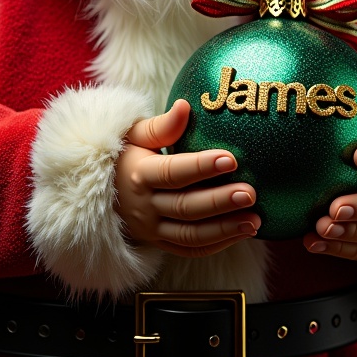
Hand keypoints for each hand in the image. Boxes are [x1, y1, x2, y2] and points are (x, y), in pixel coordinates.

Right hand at [115, 99, 260, 257]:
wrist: (101, 190)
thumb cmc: (126, 155)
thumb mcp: (136, 135)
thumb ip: (162, 125)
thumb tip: (185, 106)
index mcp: (139, 174)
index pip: (172, 173)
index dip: (200, 167)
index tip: (230, 159)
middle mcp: (144, 206)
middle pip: (185, 207)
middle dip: (219, 201)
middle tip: (250, 193)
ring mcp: (152, 229)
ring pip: (190, 235)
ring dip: (224, 229)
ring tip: (255, 220)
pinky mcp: (161, 243)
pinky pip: (190, 250)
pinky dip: (217, 245)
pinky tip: (242, 232)